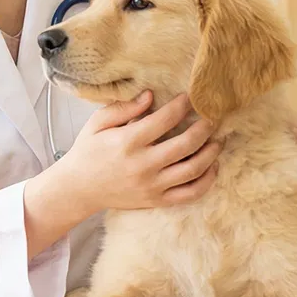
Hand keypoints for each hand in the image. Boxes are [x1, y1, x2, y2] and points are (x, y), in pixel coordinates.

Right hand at [51, 90, 221, 214]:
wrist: (78, 189)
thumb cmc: (87, 152)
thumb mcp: (96, 124)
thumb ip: (122, 108)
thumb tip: (150, 95)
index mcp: (127, 142)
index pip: (165, 119)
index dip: (182, 105)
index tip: (190, 97)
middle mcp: (142, 165)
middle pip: (186, 144)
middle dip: (205, 127)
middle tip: (212, 116)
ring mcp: (152, 185)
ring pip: (194, 169)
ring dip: (212, 152)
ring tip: (218, 140)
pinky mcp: (157, 200)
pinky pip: (190, 193)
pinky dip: (207, 180)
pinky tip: (212, 166)